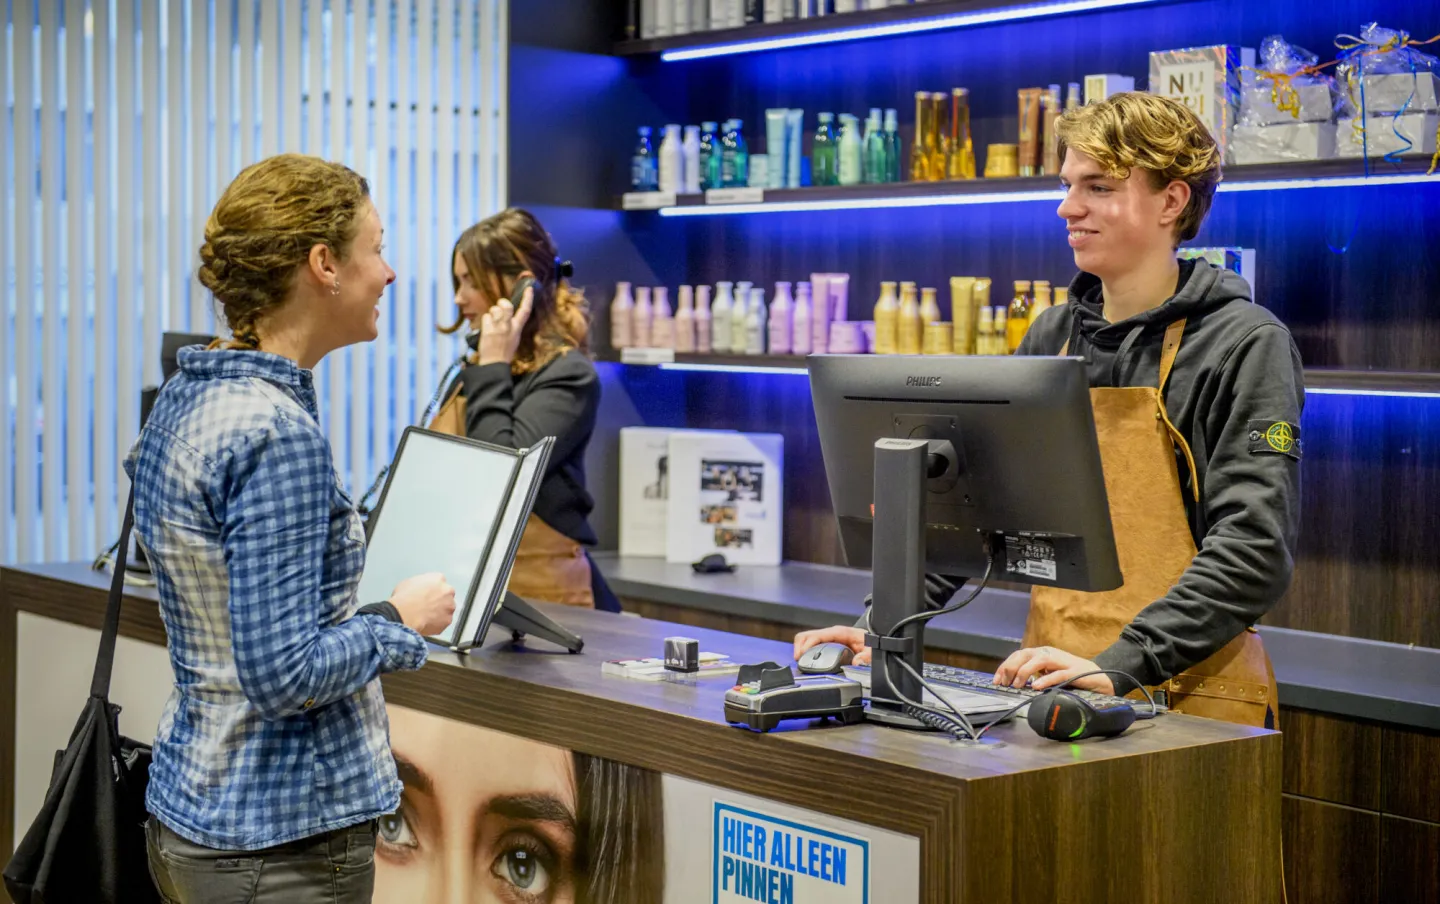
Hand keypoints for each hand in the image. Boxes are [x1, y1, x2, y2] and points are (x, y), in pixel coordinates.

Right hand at [389, 573, 455, 636]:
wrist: (405, 615)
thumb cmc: (404, 599)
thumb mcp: (408, 583)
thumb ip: (420, 584)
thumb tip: (418, 589)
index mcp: (438, 578)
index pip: (439, 582)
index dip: (432, 589)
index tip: (427, 594)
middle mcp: (447, 591)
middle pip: (446, 595)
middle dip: (439, 600)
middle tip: (427, 606)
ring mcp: (449, 606)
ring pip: (447, 609)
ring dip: (440, 612)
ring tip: (426, 616)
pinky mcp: (448, 620)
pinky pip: (444, 622)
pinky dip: (438, 624)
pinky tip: (427, 623)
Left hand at [476, 284, 533, 365]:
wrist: (495, 363)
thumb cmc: (504, 352)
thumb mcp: (514, 338)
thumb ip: (513, 325)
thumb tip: (508, 314)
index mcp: (517, 329)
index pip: (525, 311)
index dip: (528, 298)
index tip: (529, 289)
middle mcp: (509, 326)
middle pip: (507, 305)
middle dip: (502, 303)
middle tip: (500, 306)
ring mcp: (498, 327)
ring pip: (494, 309)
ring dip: (492, 313)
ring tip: (492, 322)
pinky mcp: (488, 330)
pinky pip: (486, 317)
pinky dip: (485, 321)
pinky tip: (486, 328)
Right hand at [793, 626, 870, 666]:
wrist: (873, 641)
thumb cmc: (871, 643)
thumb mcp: (872, 650)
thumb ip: (867, 657)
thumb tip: (857, 662)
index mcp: (841, 632)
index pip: (818, 635)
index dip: (807, 644)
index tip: (802, 655)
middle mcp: (831, 633)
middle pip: (807, 635)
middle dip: (799, 647)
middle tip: (799, 661)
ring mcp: (827, 638)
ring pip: (806, 639)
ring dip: (800, 649)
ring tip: (800, 662)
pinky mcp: (825, 644)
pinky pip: (810, 644)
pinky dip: (804, 651)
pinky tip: (805, 661)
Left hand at [994, 646, 1114, 694]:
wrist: (1099, 677)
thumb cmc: (1071, 676)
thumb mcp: (1048, 674)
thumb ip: (1034, 675)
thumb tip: (1013, 683)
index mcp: (1042, 653)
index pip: (1018, 655)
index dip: (1005, 666)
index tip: (996, 680)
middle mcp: (1050, 654)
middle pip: (1025, 655)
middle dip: (1011, 668)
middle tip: (1003, 683)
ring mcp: (1062, 661)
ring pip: (1039, 660)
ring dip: (1024, 672)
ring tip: (1016, 685)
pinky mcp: (1074, 671)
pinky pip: (1057, 674)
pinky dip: (1045, 680)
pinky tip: (1036, 686)